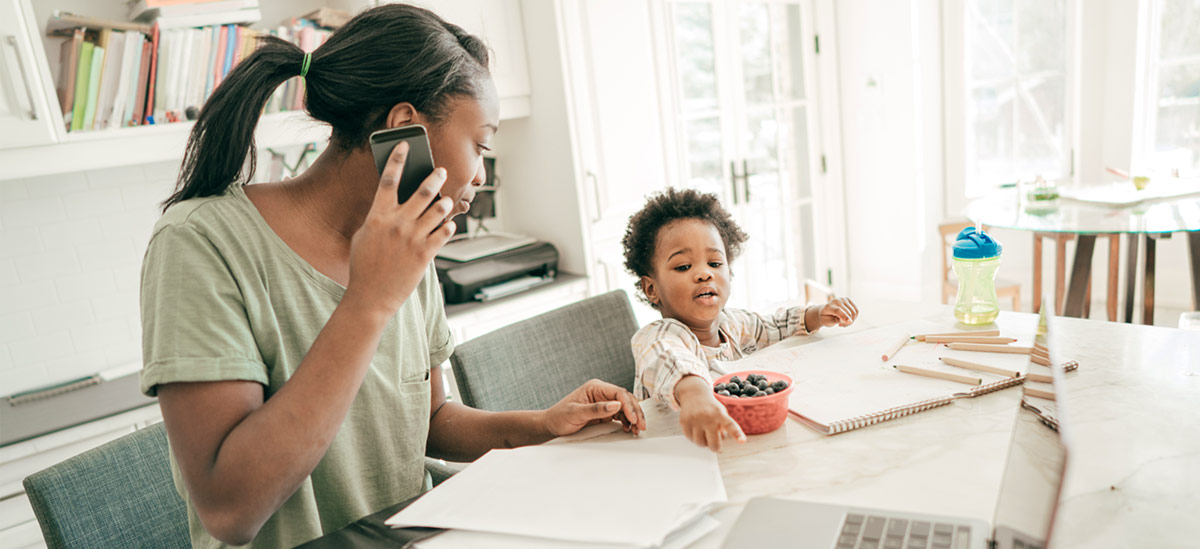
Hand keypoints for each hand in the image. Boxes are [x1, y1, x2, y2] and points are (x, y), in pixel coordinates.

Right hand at [344, 142, 457, 317]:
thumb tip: (391, 203)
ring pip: (438, 210)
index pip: (388, 180)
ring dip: (445, 202)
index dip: (397, 159)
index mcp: (377, 217)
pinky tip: (449, 225)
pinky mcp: (425, 254)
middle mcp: (397, 224)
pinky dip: (448, 226)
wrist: (371, 296)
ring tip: (446, 200)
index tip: (404, 146)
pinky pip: (444, 233)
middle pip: (421, 191)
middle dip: (434, 177)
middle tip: (441, 170)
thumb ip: (378, 217)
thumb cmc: (364, 266)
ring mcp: (413, 238)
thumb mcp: (363, 235)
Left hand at [541, 379, 646, 436]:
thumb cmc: (559, 417)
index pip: (619, 393)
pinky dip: (627, 422)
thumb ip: (596, 409)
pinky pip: (620, 415)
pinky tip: (628, 429)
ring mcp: (604, 402)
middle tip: (641, 426)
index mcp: (595, 387)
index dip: (628, 405)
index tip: (633, 419)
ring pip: (625, 407)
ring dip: (633, 418)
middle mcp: (601, 392)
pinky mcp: (604, 413)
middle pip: (625, 399)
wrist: (551, 426)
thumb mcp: (576, 413)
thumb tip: (616, 404)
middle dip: (635, 412)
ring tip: (636, 430)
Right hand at [675, 376, 744, 451]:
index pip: (731, 426)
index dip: (737, 434)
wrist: (694, 394)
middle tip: (715, 444)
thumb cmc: (710, 408)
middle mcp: (708, 417)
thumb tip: (719, 446)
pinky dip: (693, 438)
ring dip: (703, 442)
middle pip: (713, 444)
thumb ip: (723, 429)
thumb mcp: (721, 414)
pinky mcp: (684, 422)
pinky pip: (690, 439)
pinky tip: (695, 430)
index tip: (742, 441)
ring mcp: (695, 419)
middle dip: (715, 447)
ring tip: (704, 433)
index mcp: (721, 415)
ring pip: (700, 443)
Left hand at [818, 297, 858, 327]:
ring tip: (843, 323)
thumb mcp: (827, 322)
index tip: (849, 321)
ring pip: (854, 312)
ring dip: (851, 321)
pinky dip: (854, 317)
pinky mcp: (848, 300)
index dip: (844, 316)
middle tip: (840, 325)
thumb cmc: (825, 317)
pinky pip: (856, 311)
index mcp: (828, 306)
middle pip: (848, 312)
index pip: (838, 310)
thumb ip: (836, 321)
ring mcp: (843, 299)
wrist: (825, 311)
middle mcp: (836, 301)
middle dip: (847, 322)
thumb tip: (849, 320)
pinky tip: (847, 319)